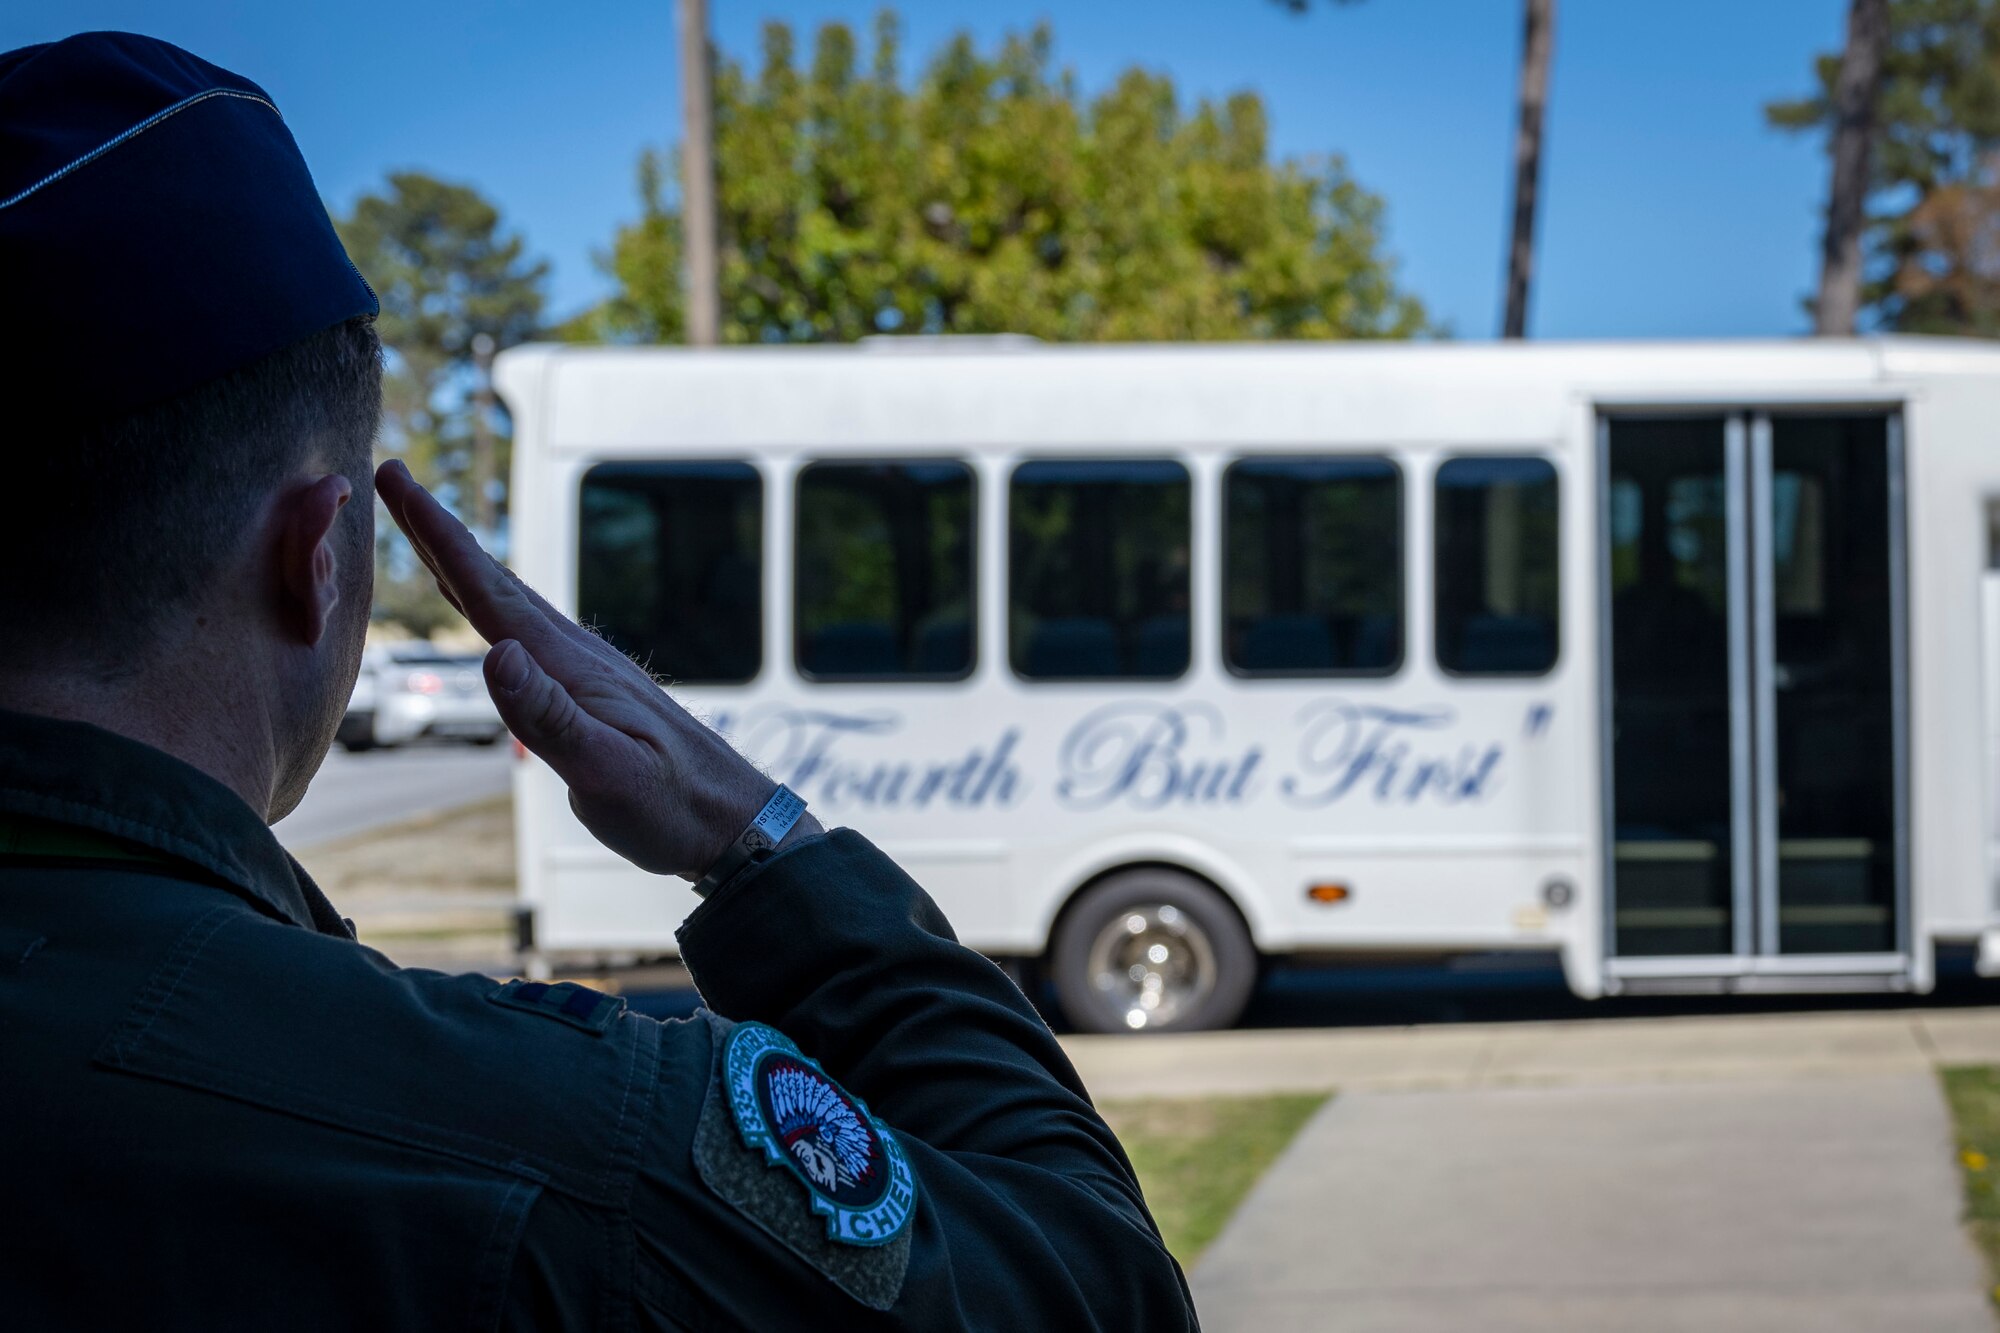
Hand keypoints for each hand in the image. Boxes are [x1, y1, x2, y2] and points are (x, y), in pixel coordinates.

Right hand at [375, 459, 819, 880]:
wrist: (734, 822)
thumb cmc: (671, 807)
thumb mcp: (606, 772)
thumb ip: (549, 717)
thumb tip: (496, 652)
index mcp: (570, 668)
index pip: (490, 592)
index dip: (439, 537)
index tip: (397, 479)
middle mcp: (576, 656)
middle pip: (494, 583)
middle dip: (439, 530)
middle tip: (394, 477)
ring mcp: (586, 671)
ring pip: (511, 604)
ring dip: (464, 565)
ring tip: (425, 532)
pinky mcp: (593, 692)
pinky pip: (528, 633)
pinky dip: (493, 607)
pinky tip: (488, 615)